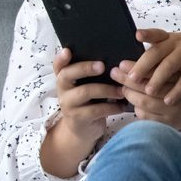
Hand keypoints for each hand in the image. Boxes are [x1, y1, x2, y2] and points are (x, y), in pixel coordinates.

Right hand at [42, 48, 124, 176]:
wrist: (84, 129)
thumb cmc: (90, 101)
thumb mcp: (88, 87)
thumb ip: (94, 74)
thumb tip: (115, 61)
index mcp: (65, 78)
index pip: (58, 65)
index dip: (61, 58)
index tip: (68, 51)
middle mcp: (62, 89)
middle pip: (68, 75)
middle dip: (85, 68)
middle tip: (102, 66)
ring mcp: (68, 104)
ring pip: (85, 92)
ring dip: (106, 89)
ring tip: (121, 90)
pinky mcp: (77, 118)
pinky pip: (95, 110)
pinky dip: (111, 107)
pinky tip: (122, 106)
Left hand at [111, 60, 180, 129]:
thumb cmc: (176, 88)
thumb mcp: (172, 73)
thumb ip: (156, 66)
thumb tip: (129, 63)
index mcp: (178, 76)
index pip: (155, 70)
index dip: (137, 67)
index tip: (122, 64)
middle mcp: (177, 93)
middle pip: (148, 86)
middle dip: (128, 80)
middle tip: (115, 73)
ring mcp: (172, 109)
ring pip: (144, 102)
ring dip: (130, 95)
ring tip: (123, 89)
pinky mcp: (167, 122)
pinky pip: (145, 116)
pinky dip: (136, 109)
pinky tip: (135, 104)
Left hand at [129, 29, 180, 104]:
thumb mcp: (176, 47)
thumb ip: (158, 54)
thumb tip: (132, 69)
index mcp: (168, 38)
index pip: (156, 34)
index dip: (147, 34)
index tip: (137, 35)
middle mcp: (176, 43)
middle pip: (157, 52)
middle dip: (143, 65)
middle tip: (131, 78)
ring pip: (169, 65)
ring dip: (158, 79)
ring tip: (148, 91)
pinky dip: (176, 90)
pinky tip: (168, 100)